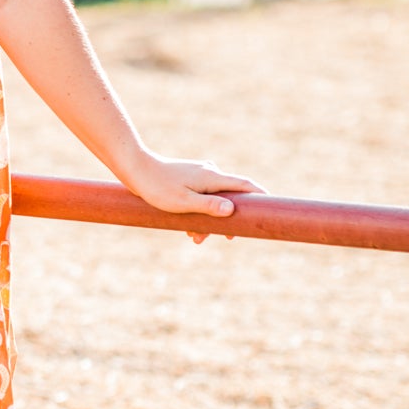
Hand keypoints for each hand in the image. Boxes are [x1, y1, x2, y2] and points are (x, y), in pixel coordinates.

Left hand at [126, 155, 263, 243]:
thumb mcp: (184, 202)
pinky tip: (188, 228)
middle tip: (228, 238)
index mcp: (213, 177)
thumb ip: (208, 206)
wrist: (136, 170)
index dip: (260, 196)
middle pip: (230, 197)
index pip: (245, 185)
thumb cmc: (158, 187)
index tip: (272, 207)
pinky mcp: (189, 179)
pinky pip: (202, 198)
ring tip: (195, 238)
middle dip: (228, 219)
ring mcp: (200, 175)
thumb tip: (232, 210)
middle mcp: (210, 173)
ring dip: (209, 220)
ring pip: (214, 200)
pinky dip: (199, 212)